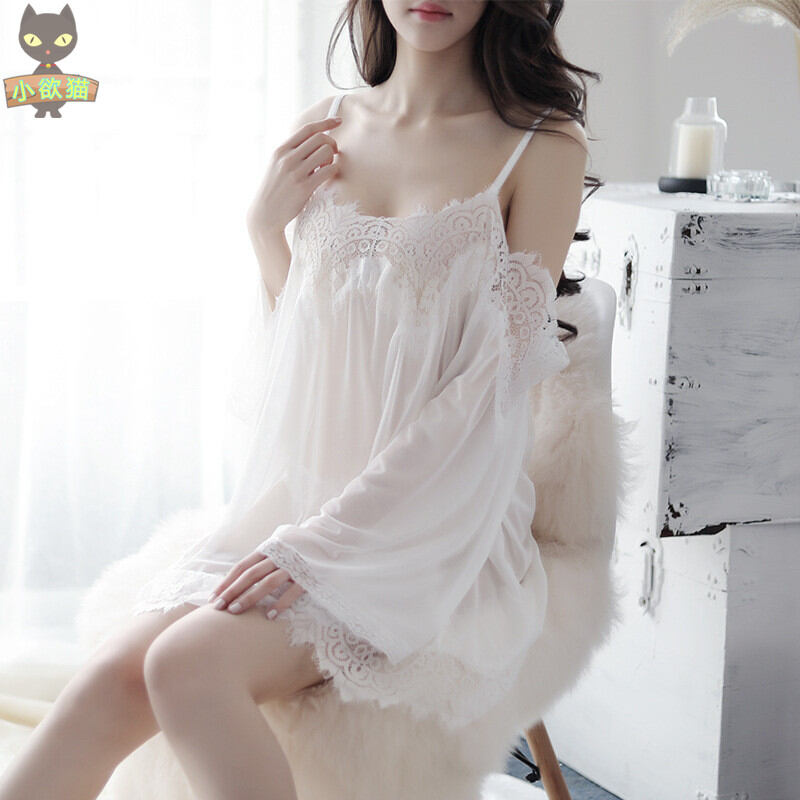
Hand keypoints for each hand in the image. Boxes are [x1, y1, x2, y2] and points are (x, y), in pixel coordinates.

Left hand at [207, 550, 307, 619]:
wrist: (330, 539)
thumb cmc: (299, 547)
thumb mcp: (279, 547)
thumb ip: (263, 559)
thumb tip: (239, 577)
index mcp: (269, 549)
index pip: (243, 566)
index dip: (227, 581)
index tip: (214, 597)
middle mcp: (279, 556)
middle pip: (250, 574)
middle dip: (232, 591)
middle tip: (218, 607)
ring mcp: (294, 565)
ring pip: (267, 582)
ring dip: (250, 597)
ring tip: (236, 611)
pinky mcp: (309, 576)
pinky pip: (292, 591)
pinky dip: (280, 604)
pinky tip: (270, 616)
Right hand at [246, 115, 341, 233]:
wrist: (264, 215)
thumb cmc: (274, 191)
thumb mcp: (276, 166)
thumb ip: (290, 153)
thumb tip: (311, 142)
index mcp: (280, 150)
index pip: (307, 129)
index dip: (326, 122)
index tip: (339, 121)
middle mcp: (287, 158)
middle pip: (320, 138)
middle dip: (332, 143)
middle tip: (333, 153)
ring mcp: (296, 172)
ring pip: (326, 152)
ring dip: (332, 158)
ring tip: (326, 167)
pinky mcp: (304, 187)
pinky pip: (329, 170)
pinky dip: (334, 170)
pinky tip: (329, 175)